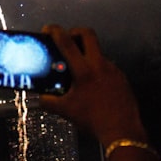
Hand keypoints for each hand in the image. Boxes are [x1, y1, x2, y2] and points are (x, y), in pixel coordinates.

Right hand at [39, 26, 150, 150]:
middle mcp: (100, 65)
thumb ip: (49, 102)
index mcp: (84, 70)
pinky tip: (94, 85)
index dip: (55, 31)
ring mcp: (113, 69)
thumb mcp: (66, 111)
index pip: (67, 42)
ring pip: (98, 52)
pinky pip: (107, 67)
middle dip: (75, 31)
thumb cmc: (93, 119)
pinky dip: (98, 70)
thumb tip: (38, 97)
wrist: (122, 131)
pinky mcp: (122, 77)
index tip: (47, 29)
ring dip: (87, 55)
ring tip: (79, 70)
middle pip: (88, 34)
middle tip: (67, 39)